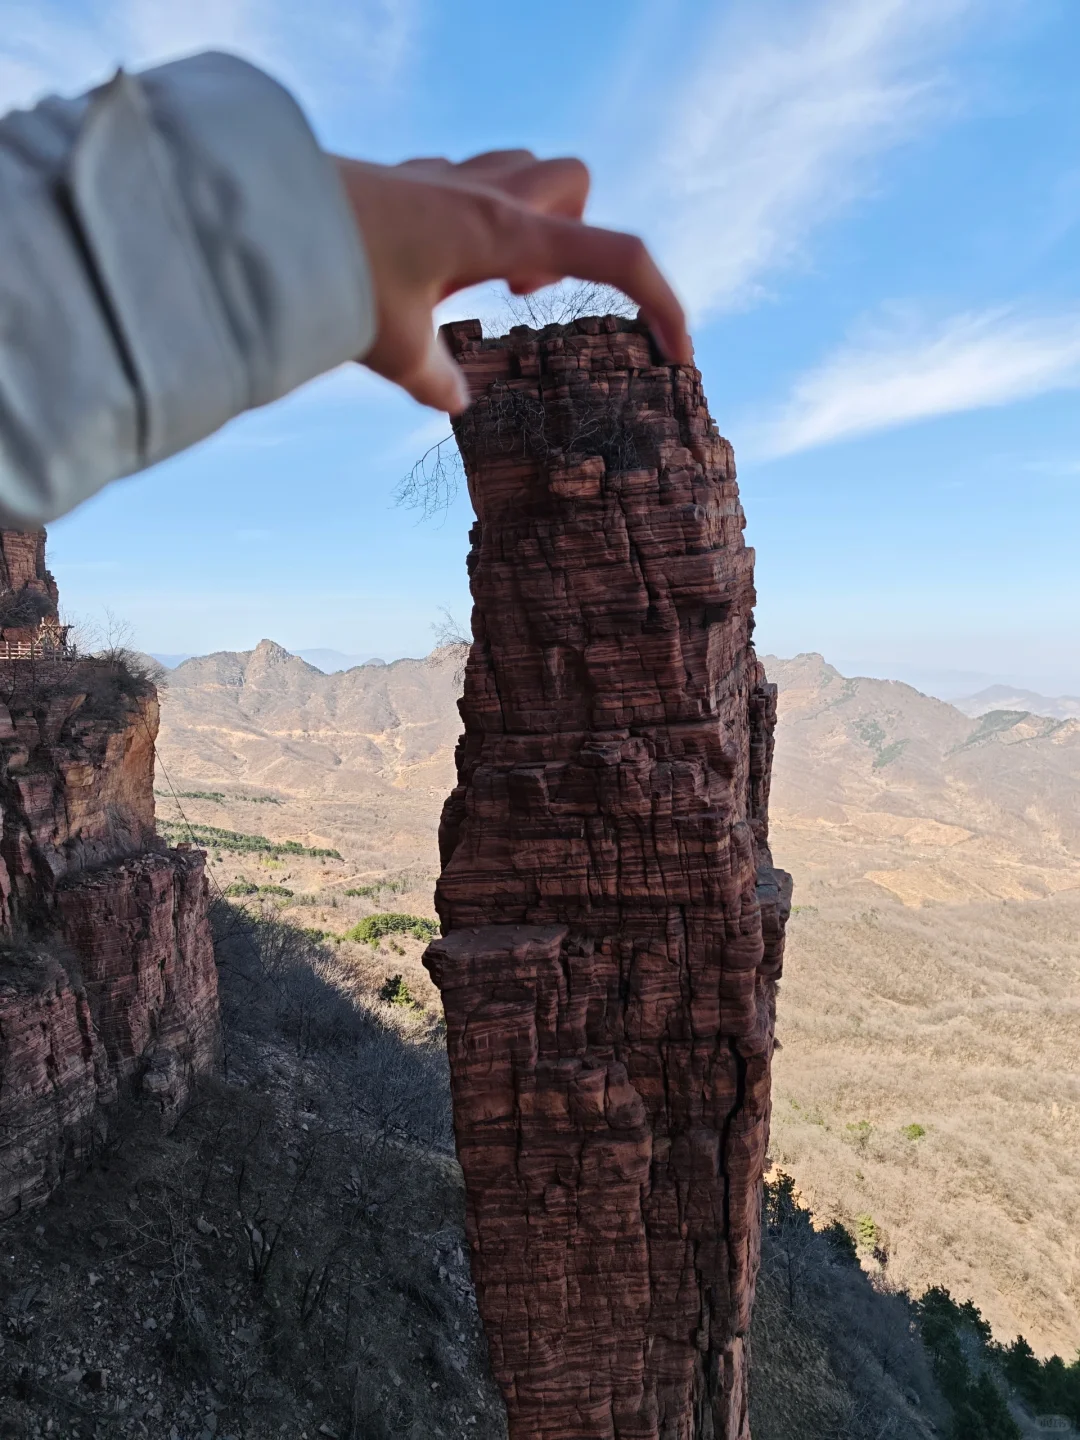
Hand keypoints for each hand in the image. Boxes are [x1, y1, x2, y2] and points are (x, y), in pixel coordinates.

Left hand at [331, 149, 691, 413]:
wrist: (258, 216)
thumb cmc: (329, 275)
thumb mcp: (390, 348)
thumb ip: (437, 381)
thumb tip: (457, 401)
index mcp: (500, 232)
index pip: (613, 254)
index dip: (661, 301)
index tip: (677, 352)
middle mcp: (481, 194)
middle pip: (575, 184)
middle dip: (577, 236)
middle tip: (525, 295)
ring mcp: (446, 179)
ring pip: (525, 172)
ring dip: (528, 222)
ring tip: (483, 284)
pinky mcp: (412, 180)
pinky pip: (470, 182)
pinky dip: (475, 222)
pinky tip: (431, 268)